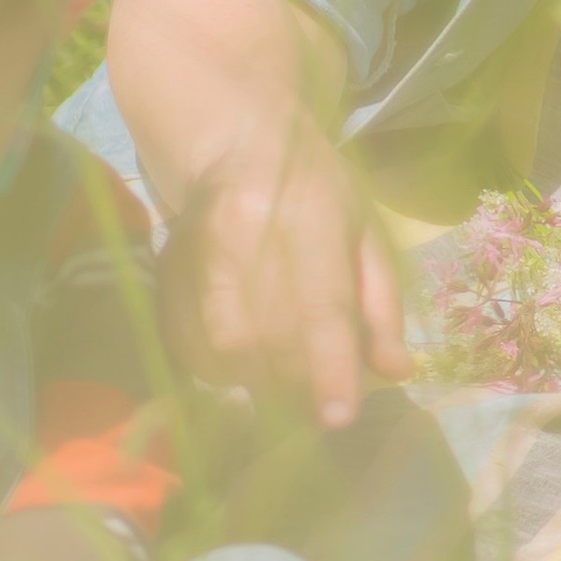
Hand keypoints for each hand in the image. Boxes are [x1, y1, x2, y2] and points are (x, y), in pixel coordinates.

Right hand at [160, 112, 410, 429]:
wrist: (234, 143)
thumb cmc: (315, 189)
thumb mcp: (365, 231)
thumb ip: (381, 303)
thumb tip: (395, 371)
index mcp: (311, 216)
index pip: (320, 305)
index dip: (330, 367)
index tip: (339, 417)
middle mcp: (247, 233)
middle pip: (272, 337)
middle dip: (301, 384)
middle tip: (319, 399)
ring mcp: (199, 252)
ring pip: (228, 348)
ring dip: (261, 382)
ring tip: (285, 382)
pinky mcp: (165, 271)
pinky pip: (189, 346)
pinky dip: (220, 371)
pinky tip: (244, 365)